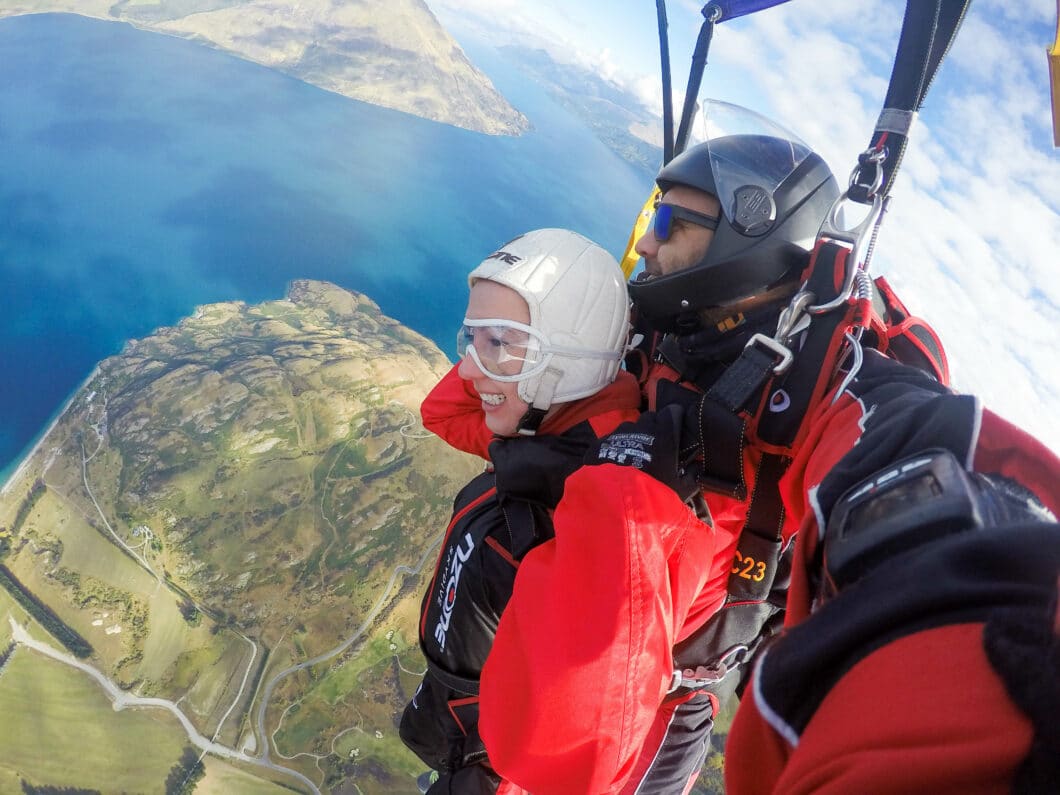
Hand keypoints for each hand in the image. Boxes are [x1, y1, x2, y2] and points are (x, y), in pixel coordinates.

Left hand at [585, 405, 701, 500]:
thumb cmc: (656, 488)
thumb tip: (697, 467)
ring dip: (634, 435)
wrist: (618, 495)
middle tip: (656, 443)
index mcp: (665, 431)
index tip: (676, 427)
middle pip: (651, 417)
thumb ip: (692, 474)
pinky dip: (617, 445)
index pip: (673, 411)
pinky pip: (613, 437)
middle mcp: (643, 425)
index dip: (675, 418)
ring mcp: (621, 431)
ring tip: (635, 453)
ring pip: (630, 426)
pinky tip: (617, 459)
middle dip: (654, 426)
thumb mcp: (682, 487)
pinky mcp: (604, 440)